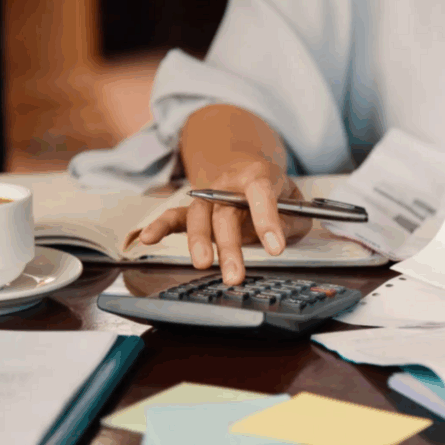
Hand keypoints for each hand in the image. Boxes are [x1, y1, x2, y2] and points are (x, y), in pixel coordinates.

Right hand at [138, 157, 312, 284]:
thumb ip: (290, 220)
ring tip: (204, 266)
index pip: (262, 194)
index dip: (268, 220)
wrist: (250, 169)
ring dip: (200, 242)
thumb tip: (276, 239)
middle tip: (235, 274)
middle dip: (230, 245)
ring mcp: (209, 196)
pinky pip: (175, 216)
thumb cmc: (276, 192)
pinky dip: (159, 226)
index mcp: (258, 175)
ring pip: (199, 217)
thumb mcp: (296, 204)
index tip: (275, 248)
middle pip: (225, 212)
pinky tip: (147, 239)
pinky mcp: (195, 208)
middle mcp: (228, 184)